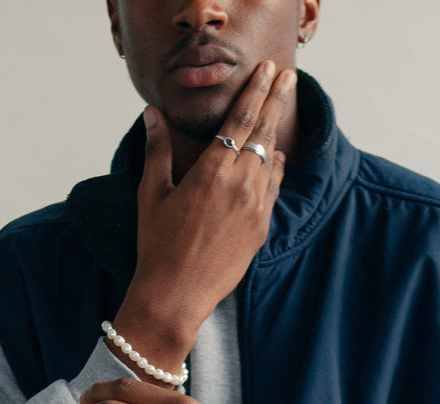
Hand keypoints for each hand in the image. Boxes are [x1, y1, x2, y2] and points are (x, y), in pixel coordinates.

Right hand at [108, 63, 294, 381]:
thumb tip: (153, 113)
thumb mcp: (152, 194)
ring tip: (281, 108)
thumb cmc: (157, 246)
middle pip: (264, 132)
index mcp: (212, 171)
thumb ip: (158, 150)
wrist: (176, 296)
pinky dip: (276, 167)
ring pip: (271, 159)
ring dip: (276, 131)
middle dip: (276, 99)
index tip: (267, 70)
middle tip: (287, 75)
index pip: (241, 119)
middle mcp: (240, 185)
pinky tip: (276, 156)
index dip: (255, 90)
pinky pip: (273, 188)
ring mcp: (255, 208)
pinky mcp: (260, 230)